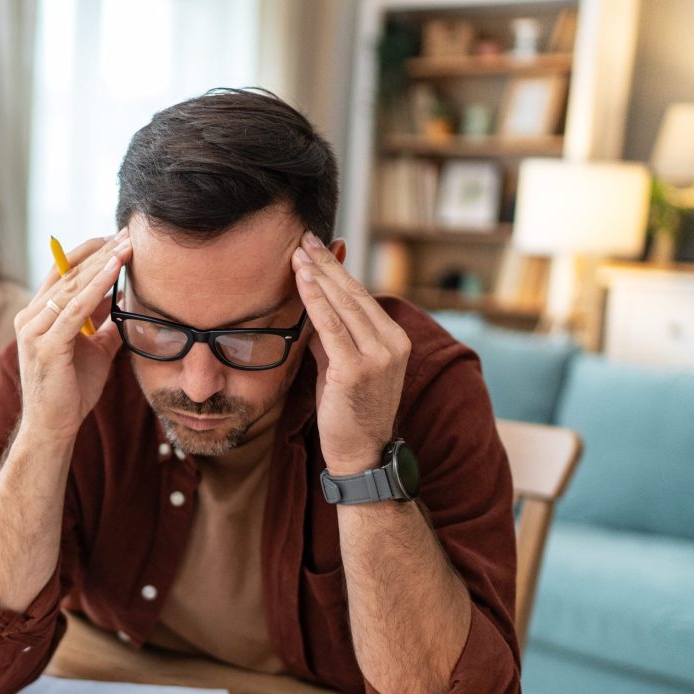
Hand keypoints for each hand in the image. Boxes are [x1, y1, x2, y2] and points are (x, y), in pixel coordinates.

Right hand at [12, 231, 131, 441]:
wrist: (54, 428)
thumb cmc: (71, 391)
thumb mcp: (95, 349)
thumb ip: (106, 325)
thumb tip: (128, 302)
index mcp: (37, 315)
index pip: (63, 272)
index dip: (91, 253)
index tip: (119, 237)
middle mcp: (30, 317)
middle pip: (68, 273)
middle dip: (101, 252)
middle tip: (128, 232)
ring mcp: (34, 330)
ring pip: (71, 287)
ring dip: (102, 264)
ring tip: (127, 246)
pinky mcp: (46, 346)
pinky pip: (74, 309)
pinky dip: (96, 288)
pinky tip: (115, 271)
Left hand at [291, 231, 410, 473]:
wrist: (360, 454)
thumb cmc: (347, 412)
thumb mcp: (340, 366)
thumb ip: (333, 337)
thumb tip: (313, 307)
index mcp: (393, 340)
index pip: (362, 296)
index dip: (338, 269)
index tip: (317, 247)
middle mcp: (392, 343)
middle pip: (354, 293)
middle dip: (328, 263)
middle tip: (305, 238)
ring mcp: (378, 356)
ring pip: (345, 304)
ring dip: (320, 274)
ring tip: (299, 252)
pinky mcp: (357, 369)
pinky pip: (332, 326)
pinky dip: (316, 299)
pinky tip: (303, 279)